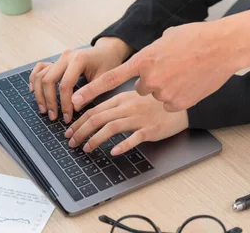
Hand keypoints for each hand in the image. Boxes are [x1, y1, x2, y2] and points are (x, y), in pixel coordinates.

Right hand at [29, 37, 133, 122]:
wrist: (107, 51)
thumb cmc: (108, 64)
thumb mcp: (105, 78)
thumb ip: (91, 92)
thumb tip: (75, 107)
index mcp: (79, 59)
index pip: (65, 85)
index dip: (65, 103)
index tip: (67, 117)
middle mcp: (66, 57)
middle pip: (49, 80)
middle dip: (49, 100)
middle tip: (53, 117)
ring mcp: (60, 58)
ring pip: (41, 75)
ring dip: (40, 94)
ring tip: (44, 110)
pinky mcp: (57, 61)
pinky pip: (40, 68)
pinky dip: (34, 79)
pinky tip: (34, 91)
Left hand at [64, 91, 188, 155]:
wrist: (180, 107)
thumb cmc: (155, 104)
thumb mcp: (134, 98)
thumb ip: (116, 104)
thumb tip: (95, 115)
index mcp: (122, 98)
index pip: (94, 109)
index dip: (78, 121)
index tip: (69, 130)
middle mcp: (128, 107)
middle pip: (98, 118)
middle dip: (80, 131)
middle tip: (71, 142)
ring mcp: (139, 118)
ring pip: (111, 127)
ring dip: (94, 138)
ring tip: (85, 148)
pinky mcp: (150, 130)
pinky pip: (134, 138)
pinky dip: (122, 145)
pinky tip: (113, 152)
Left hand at [71, 7, 249, 112]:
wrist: (223, 47)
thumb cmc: (197, 37)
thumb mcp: (167, 37)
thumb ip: (151, 52)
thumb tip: (146, 61)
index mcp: (143, 59)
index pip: (111, 78)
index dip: (91, 90)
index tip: (76, 100)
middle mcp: (150, 78)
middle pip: (141, 88)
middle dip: (152, 81)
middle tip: (171, 68)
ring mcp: (164, 93)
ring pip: (158, 95)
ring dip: (168, 87)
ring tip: (185, 73)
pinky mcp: (178, 103)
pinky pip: (171, 103)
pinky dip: (180, 95)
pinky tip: (191, 83)